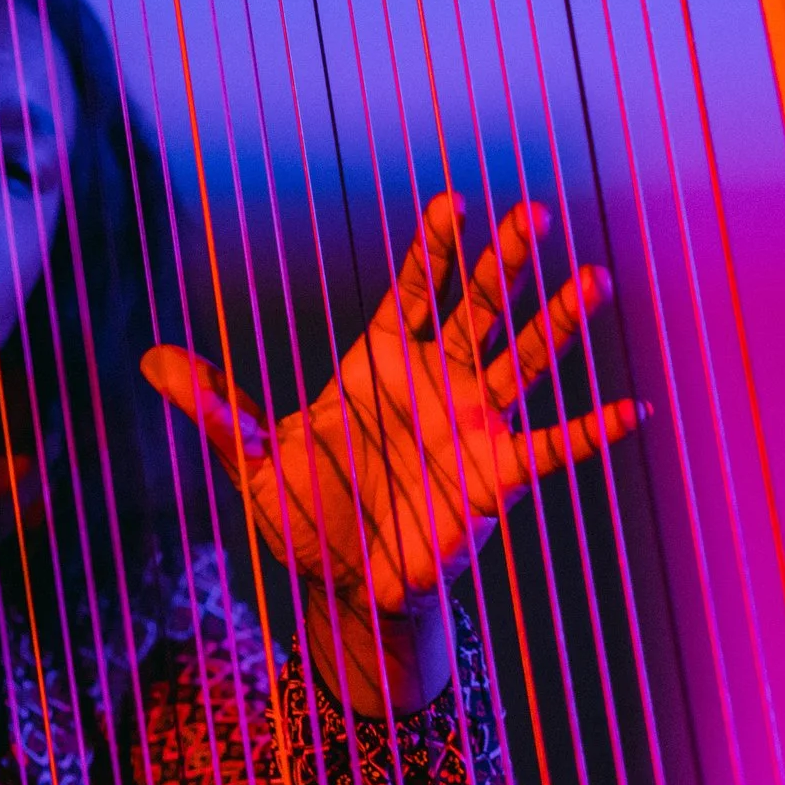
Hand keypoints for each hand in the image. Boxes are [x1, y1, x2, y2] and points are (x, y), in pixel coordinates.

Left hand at [142, 194, 642, 703]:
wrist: (344, 583)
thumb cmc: (305, 513)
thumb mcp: (252, 462)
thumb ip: (215, 409)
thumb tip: (149, 358)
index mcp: (380, 363)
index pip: (413, 291)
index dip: (434, 249)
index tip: (455, 201)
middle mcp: (437, 381)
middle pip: (478, 307)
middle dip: (504, 262)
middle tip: (535, 211)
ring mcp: (474, 423)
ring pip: (524, 359)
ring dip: (558, 322)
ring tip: (595, 277)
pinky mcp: (499, 475)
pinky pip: (554, 447)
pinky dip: (593, 430)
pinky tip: (635, 409)